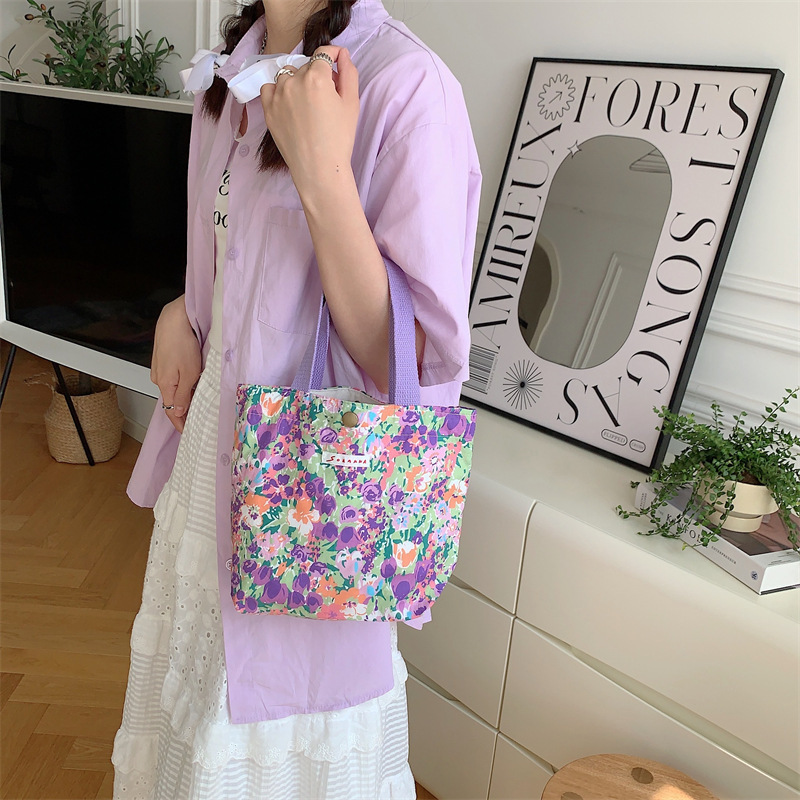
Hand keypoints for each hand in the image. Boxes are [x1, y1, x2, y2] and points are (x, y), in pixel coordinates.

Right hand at [151, 295, 200, 432]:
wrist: (174, 319)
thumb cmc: (182, 343)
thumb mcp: (189, 373)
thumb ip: (183, 395)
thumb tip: (177, 412)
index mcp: (164, 385)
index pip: (170, 412)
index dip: (179, 424)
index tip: (187, 432)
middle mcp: (158, 379)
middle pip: (171, 401)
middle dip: (184, 410)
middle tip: (198, 418)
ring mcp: (159, 369)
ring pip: (173, 388)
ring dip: (184, 395)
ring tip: (198, 400)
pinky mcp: (163, 360)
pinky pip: (172, 378)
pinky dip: (181, 382)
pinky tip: (192, 380)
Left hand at [259, 46, 358, 193]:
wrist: (318, 168)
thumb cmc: (339, 139)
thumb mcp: (351, 104)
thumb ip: (349, 73)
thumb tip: (342, 54)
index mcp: (317, 76)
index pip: (323, 53)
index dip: (332, 56)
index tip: (336, 61)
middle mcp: (294, 81)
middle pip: (307, 67)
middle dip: (317, 76)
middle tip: (326, 98)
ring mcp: (278, 95)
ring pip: (287, 76)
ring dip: (297, 82)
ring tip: (306, 104)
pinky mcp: (268, 109)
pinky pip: (269, 89)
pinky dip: (278, 92)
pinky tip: (289, 105)